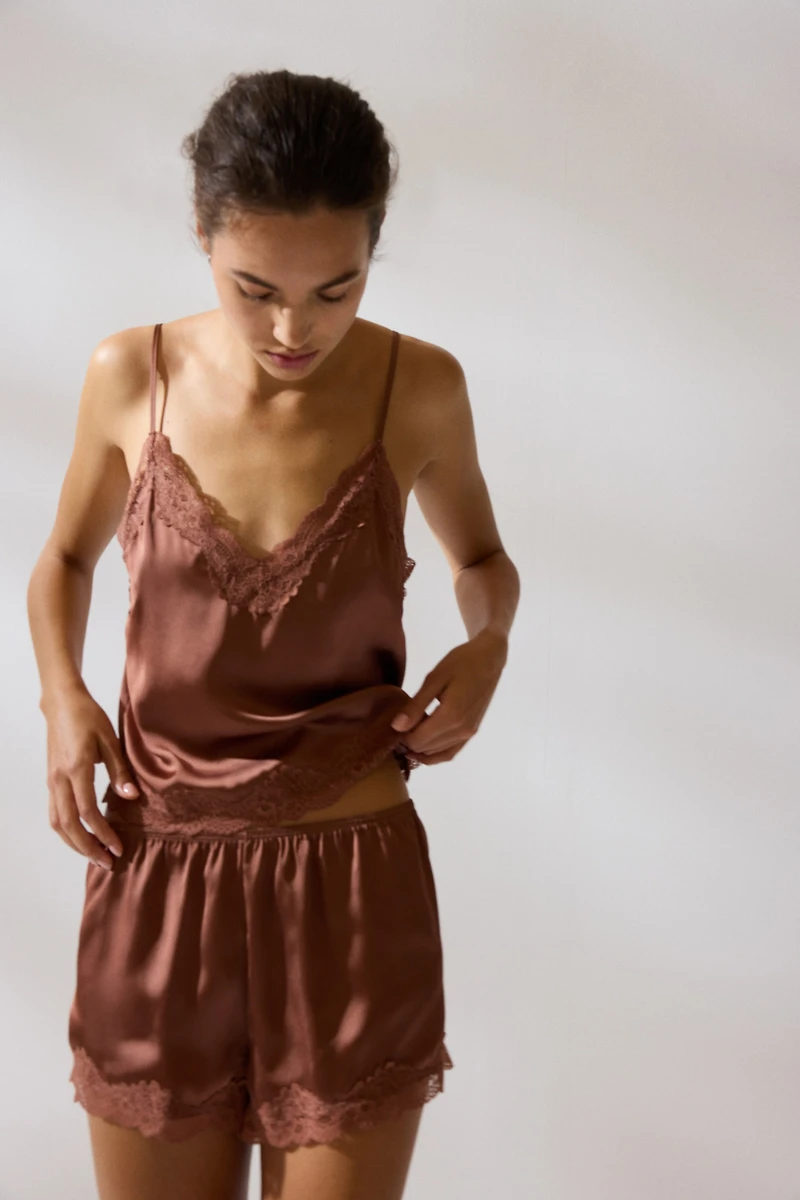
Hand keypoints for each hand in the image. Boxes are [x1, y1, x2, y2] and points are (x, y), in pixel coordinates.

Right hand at [43, 689, 139, 868]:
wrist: (62, 704)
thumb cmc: (88, 717)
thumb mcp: (110, 740)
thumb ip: (120, 770)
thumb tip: (131, 797)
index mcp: (76, 769)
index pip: (87, 812)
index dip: (102, 833)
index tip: (118, 847)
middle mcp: (59, 779)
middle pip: (69, 825)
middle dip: (87, 848)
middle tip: (107, 862)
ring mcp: (52, 781)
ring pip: (58, 823)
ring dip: (75, 843)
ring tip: (95, 855)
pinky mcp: (51, 781)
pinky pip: (55, 813)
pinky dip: (67, 831)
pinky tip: (82, 837)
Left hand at [390, 629, 507, 764]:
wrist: (489, 659)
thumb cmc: (460, 663)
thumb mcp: (434, 679)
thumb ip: (416, 706)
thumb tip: (396, 727)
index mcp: (451, 716)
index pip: (417, 740)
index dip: (401, 736)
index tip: (394, 722)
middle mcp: (461, 731)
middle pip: (425, 749)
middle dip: (409, 741)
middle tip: (400, 723)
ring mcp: (469, 734)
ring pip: (437, 754)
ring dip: (421, 747)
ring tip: (409, 729)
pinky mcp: (472, 732)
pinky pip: (450, 753)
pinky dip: (435, 753)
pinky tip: (423, 744)